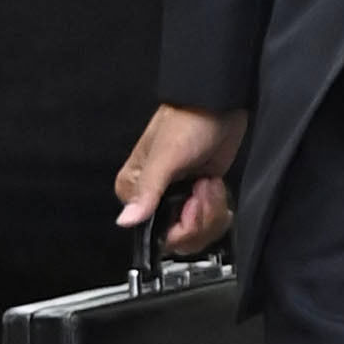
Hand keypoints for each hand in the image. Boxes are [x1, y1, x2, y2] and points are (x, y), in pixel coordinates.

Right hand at [116, 104, 246, 254]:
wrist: (219, 105)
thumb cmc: (188, 123)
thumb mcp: (166, 157)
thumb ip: (148, 192)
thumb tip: (124, 221)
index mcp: (136, 189)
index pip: (153, 233)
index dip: (179, 227)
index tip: (191, 205)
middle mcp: (154, 197)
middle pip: (178, 238)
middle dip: (200, 220)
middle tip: (203, 188)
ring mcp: (180, 198)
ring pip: (197, 233)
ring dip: (211, 211)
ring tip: (209, 182)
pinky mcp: (201, 195)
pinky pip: (210, 221)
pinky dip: (219, 208)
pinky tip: (216, 185)